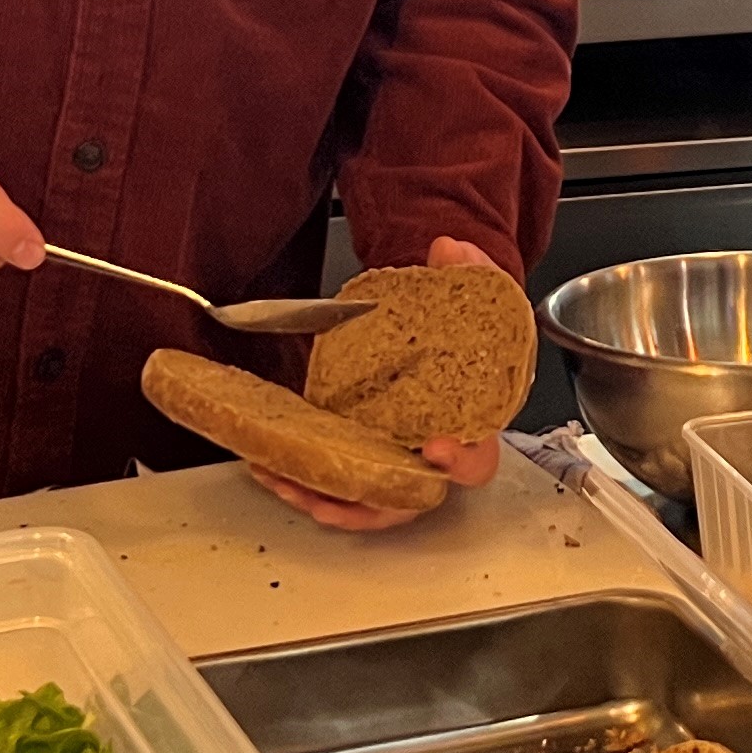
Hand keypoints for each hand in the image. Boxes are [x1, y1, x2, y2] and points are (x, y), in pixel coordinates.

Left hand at [241, 236, 513, 531]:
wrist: (457, 338)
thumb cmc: (470, 333)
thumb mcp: (478, 297)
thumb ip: (470, 272)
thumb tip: (449, 249)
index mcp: (474, 426)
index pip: (477, 459)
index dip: (459, 460)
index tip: (434, 450)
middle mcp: (438, 458)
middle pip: (411, 499)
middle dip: (368, 503)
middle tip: (329, 494)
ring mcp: (401, 463)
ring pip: (369, 503)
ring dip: (324, 500)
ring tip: (281, 481)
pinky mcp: (369, 458)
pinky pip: (342, 486)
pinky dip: (309, 484)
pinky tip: (273, 470)